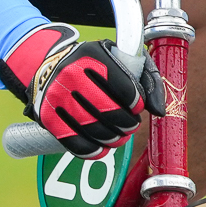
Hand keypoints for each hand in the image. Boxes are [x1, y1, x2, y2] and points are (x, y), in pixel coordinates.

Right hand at [0, 24, 161, 156]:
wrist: (48, 66)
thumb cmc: (93, 65)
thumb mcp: (120, 58)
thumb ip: (147, 78)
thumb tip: (158, 111)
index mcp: (91, 56)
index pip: (123, 86)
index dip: (136, 103)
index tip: (136, 106)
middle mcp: (70, 74)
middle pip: (110, 112)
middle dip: (127, 124)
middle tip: (131, 125)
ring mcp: (56, 97)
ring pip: (94, 130)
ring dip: (114, 139)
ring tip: (119, 137)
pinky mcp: (47, 116)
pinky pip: (75, 143)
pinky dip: (94, 150)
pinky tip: (102, 148)